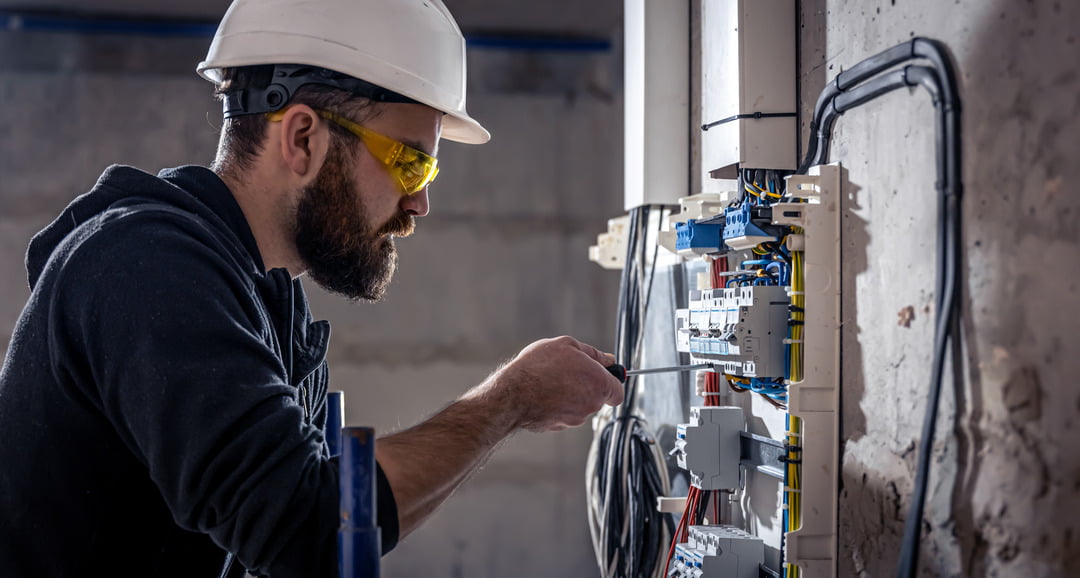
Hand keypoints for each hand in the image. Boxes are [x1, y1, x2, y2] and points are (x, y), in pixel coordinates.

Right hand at [483, 336, 624, 431]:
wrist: (513, 393)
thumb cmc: (539, 367)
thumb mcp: (567, 345)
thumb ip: (593, 353)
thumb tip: (608, 359)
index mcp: (599, 384)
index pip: (618, 392)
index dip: (611, 383)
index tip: (601, 376)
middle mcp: (591, 405)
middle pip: (597, 398)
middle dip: (586, 386)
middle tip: (567, 371)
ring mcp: (575, 419)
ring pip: (579, 406)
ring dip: (570, 395)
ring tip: (550, 381)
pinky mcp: (558, 426)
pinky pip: (563, 414)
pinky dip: (556, 406)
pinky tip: (543, 393)